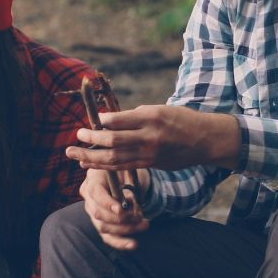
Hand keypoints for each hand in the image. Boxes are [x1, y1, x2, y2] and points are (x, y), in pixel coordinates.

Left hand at [65, 104, 239, 172]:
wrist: (205, 140)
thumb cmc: (179, 120)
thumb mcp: (159, 110)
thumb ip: (134, 116)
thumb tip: (107, 121)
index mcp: (151, 117)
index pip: (118, 120)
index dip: (100, 121)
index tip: (90, 119)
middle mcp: (149, 136)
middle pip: (113, 140)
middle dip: (91, 139)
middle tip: (76, 135)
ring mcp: (150, 153)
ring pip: (114, 158)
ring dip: (91, 157)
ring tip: (73, 154)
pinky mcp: (151, 164)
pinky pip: (123, 167)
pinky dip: (104, 166)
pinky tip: (90, 164)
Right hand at [80, 166, 150, 251]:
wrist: (128, 176)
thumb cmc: (128, 171)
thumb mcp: (129, 171)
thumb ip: (127, 184)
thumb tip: (127, 202)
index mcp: (93, 179)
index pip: (95, 193)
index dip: (107, 203)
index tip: (121, 209)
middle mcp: (89, 197)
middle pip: (98, 213)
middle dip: (121, 218)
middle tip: (139, 216)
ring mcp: (94, 212)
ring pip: (103, 227)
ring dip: (126, 229)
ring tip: (144, 224)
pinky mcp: (101, 224)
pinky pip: (107, 237)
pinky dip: (120, 243)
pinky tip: (133, 244)